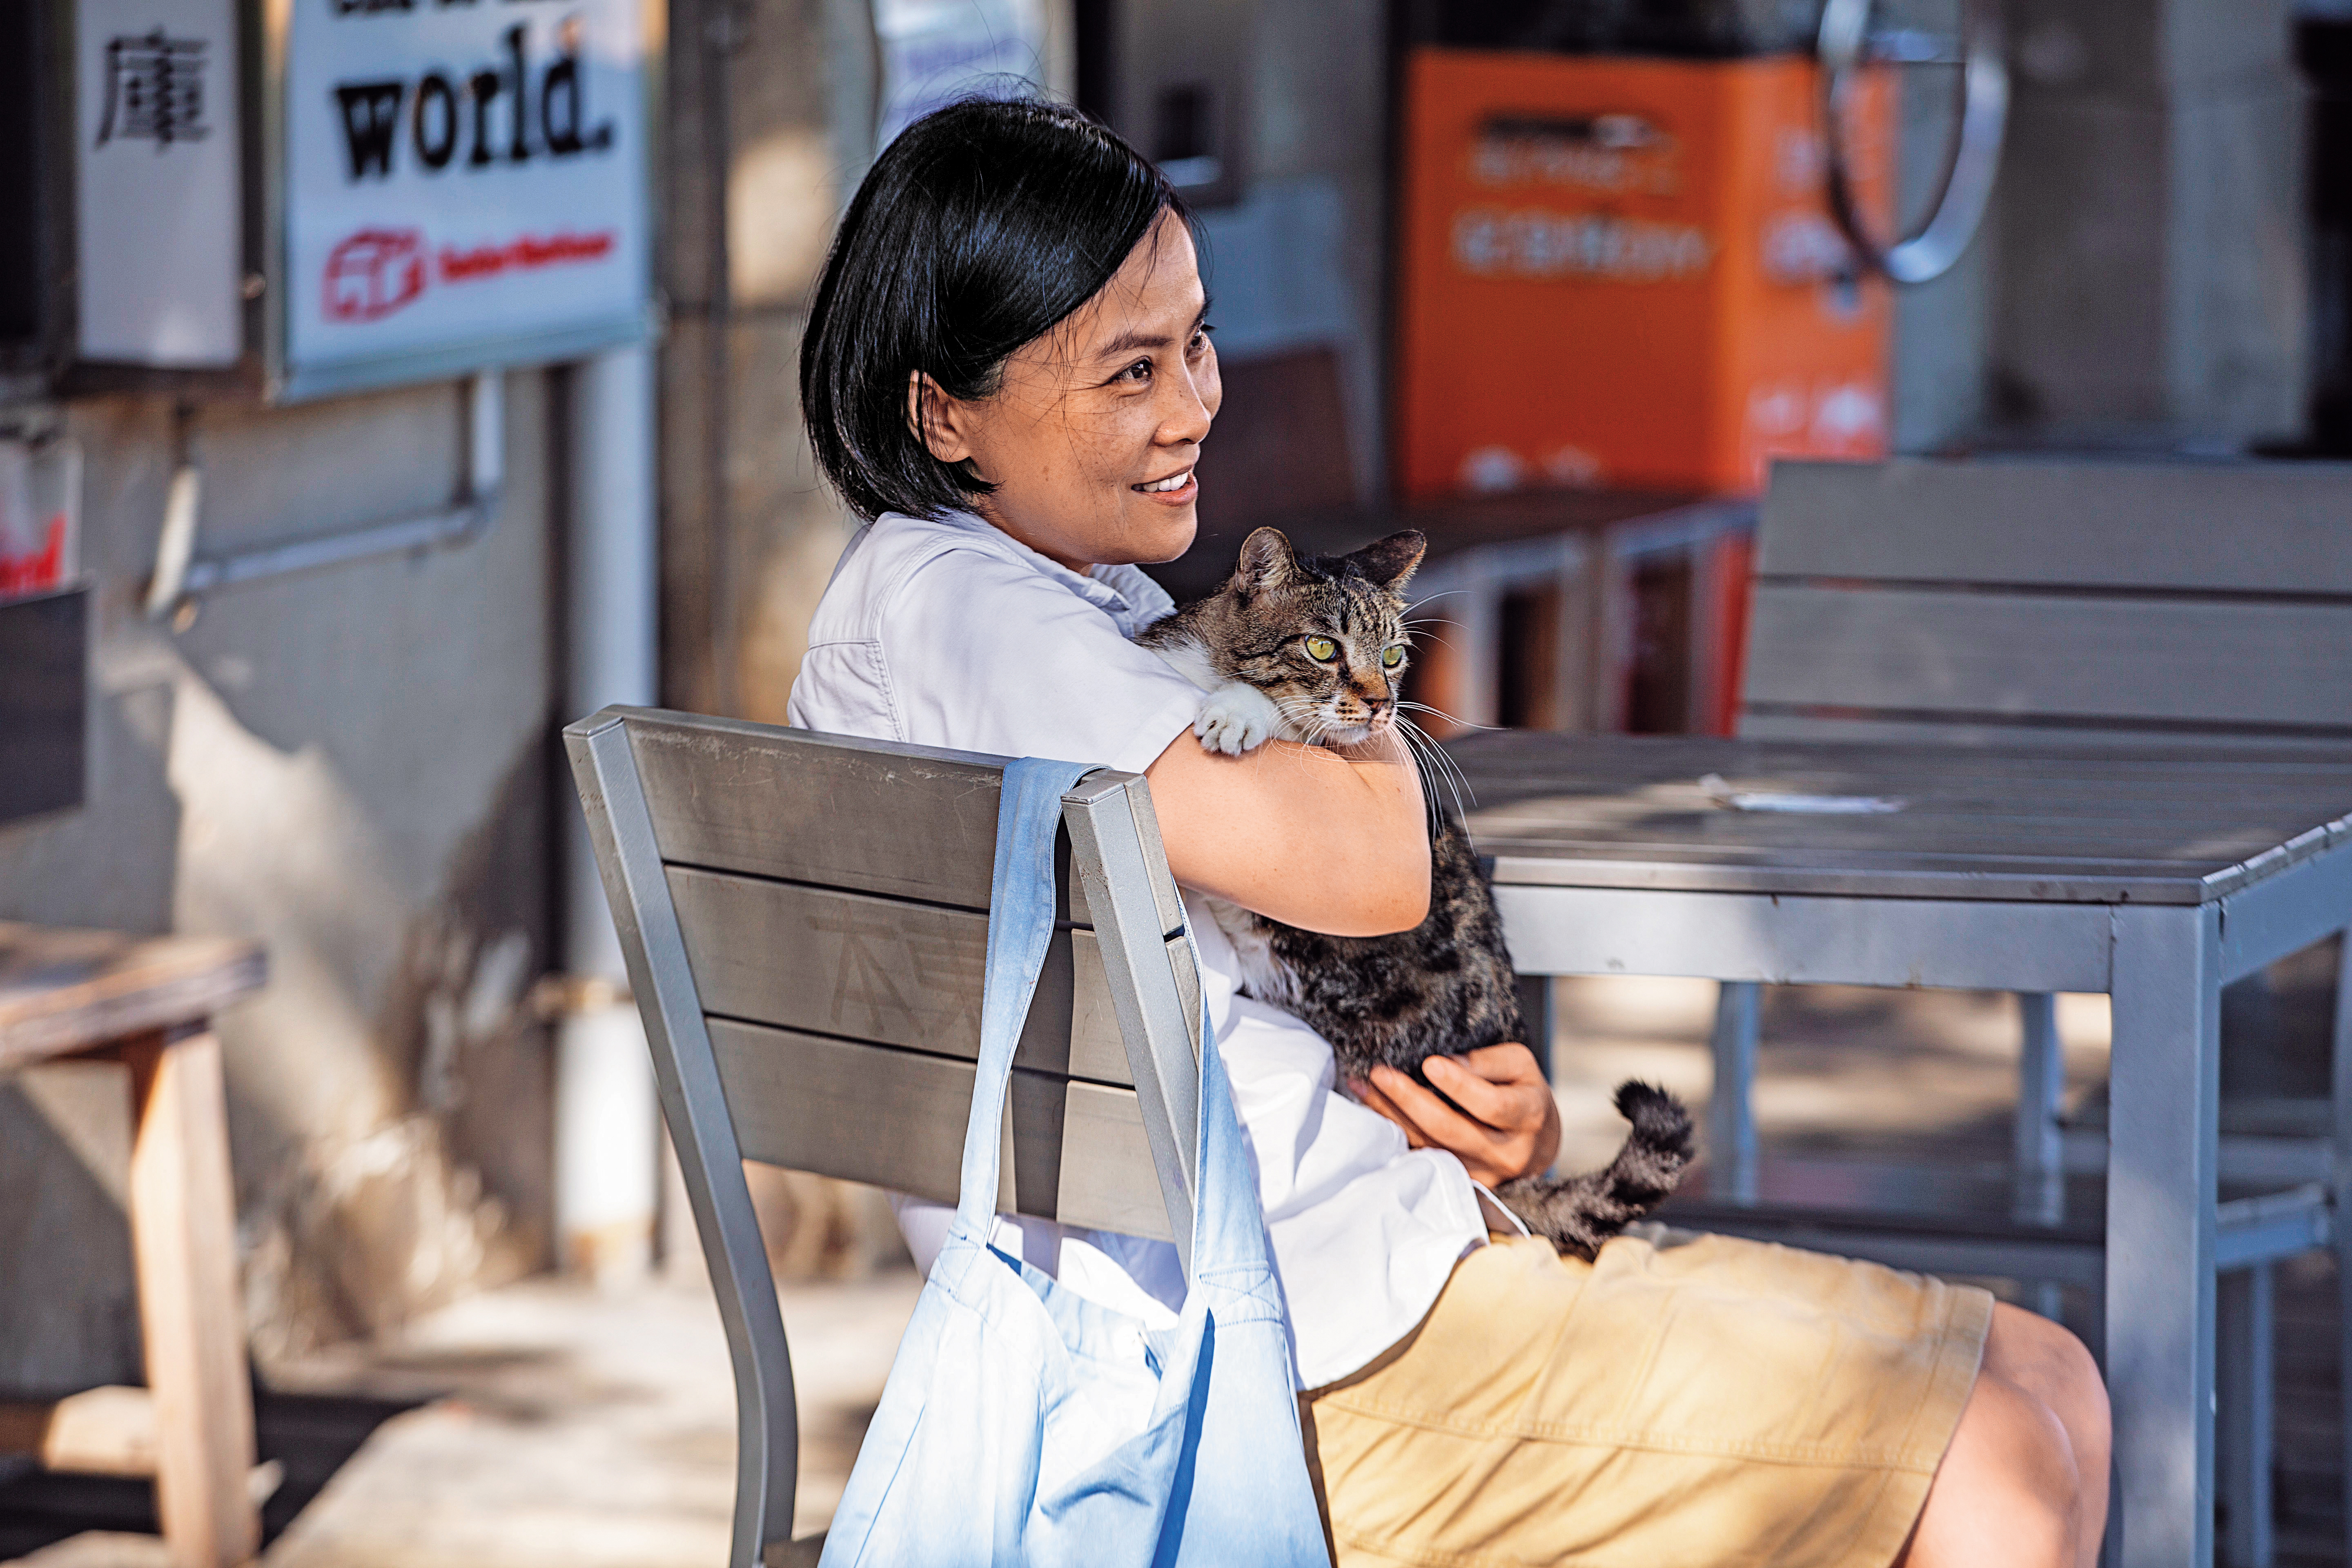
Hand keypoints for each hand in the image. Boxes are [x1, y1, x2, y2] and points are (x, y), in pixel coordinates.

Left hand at [1351, 1043, 1560, 1186]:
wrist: (1536, 1144)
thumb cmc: (1523, 1093)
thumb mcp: (1520, 1066)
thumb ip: (1486, 1062)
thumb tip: (1446, 1062)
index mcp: (1528, 1118)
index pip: (1492, 1105)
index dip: (1459, 1086)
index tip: (1429, 1063)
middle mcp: (1506, 1153)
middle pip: (1450, 1130)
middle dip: (1410, 1100)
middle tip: (1380, 1073)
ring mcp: (1481, 1174)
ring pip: (1429, 1146)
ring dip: (1391, 1116)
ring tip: (1363, 1086)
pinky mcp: (1459, 1183)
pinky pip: (1421, 1158)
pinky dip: (1394, 1133)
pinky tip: (1371, 1109)